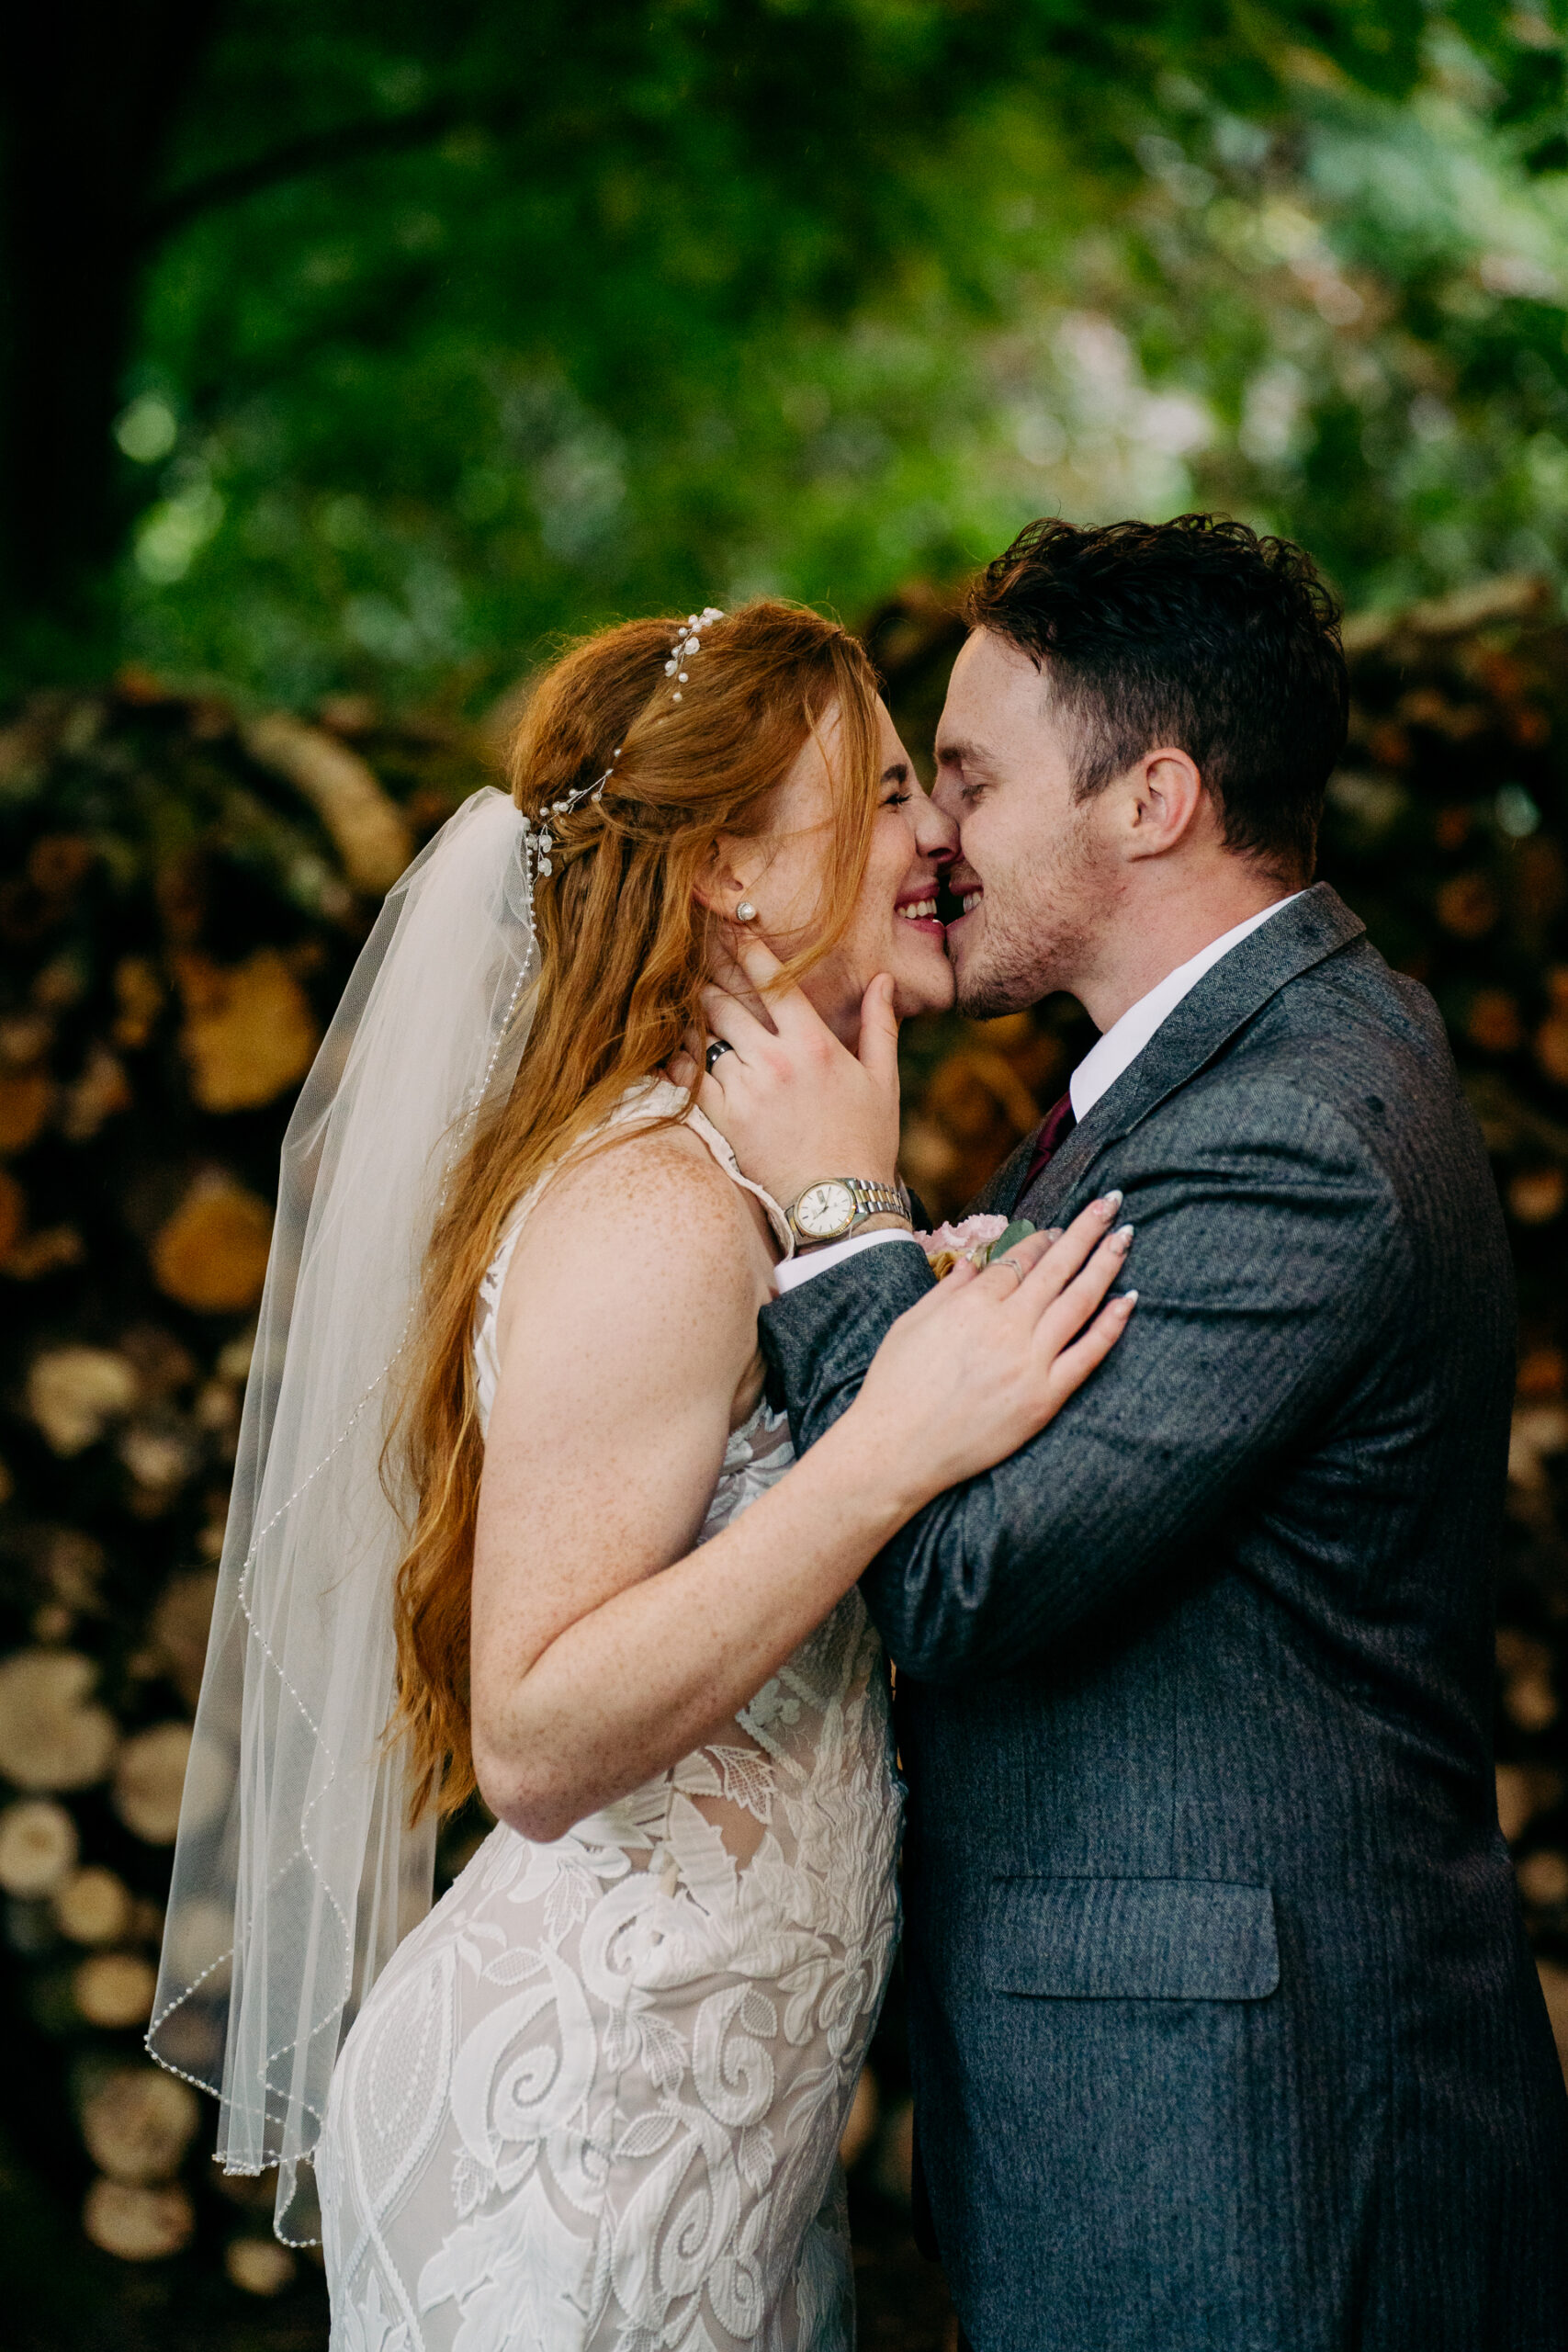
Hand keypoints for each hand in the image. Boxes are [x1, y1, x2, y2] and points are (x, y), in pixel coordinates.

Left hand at [681, 933, 901, 1206]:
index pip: (772, 981)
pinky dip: (683, 1058)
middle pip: (726, 1001)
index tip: (729, 925)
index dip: (746, 947)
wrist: (838, 1204)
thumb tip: (884, 980)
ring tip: (684, 996)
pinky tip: (678, 1047)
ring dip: (695, 1015)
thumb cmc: (866, 1142)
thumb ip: (880, 1025)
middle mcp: (776, 1059)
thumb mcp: (883, 1080)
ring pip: (705, 1035)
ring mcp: (746, 1089)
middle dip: (708, 974)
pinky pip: (692, 1077)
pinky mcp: (725, 1118)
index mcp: (814, 1044)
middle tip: (693, 954)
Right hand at [845, 1197, 1136, 1513]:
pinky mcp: (1044, 1399)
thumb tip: (977, 1262)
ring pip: (1079, 1301)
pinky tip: (1129, 1299)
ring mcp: (1029, 1362)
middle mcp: (1006, 1327)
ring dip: (1106, 1264)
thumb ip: (949, 1289)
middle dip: (1087, 1231)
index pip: (1019, 1260)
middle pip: (1056, 1267)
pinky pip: (1087, 1354)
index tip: (1060, 1228)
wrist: (896, 1450)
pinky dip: (1110, 1325)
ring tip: (1126, 1236)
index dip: (1043, 1239)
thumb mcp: (911, 1323)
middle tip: (1111, 1203)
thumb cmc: (895, 1387)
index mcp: (972, 1304)